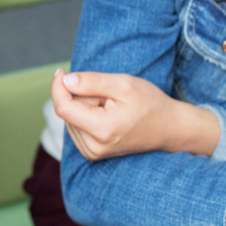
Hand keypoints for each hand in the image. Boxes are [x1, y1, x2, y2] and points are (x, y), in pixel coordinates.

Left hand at [50, 69, 219, 159]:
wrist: (168, 128)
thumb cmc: (149, 103)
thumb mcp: (123, 85)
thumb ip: (92, 82)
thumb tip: (65, 81)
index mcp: (101, 130)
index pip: (63, 108)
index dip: (58, 87)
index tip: (61, 72)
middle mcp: (93, 147)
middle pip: (68, 111)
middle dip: (82, 97)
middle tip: (109, 97)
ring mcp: (92, 153)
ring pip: (71, 119)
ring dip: (86, 107)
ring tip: (112, 108)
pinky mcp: (91, 153)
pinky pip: (77, 127)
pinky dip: (87, 117)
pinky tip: (107, 116)